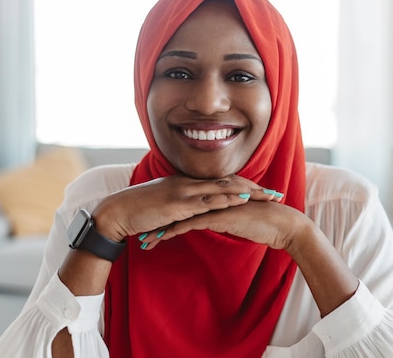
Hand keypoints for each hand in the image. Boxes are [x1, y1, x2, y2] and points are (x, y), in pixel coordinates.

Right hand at [91, 174, 280, 240]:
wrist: (117, 211)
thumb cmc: (138, 210)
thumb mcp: (163, 204)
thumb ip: (180, 205)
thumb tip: (194, 212)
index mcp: (186, 181)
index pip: (221, 180)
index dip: (243, 184)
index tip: (262, 190)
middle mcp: (188, 182)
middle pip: (228, 181)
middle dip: (254, 187)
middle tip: (275, 193)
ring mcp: (184, 191)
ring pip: (223, 188)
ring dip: (248, 192)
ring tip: (268, 196)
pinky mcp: (178, 203)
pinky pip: (208, 200)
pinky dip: (227, 199)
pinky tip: (242, 201)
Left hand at [140, 197, 309, 250]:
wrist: (281, 224)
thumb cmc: (264, 224)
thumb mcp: (240, 221)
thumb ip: (227, 218)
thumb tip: (218, 223)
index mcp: (216, 197)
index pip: (187, 205)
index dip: (169, 215)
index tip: (153, 224)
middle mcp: (212, 198)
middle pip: (177, 208)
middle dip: (157, 220)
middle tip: (140, 230)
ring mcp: (213, 205)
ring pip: (178, 216)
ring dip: (160, 229)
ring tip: (144, 241)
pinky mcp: (215, 216)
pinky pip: (188, 224)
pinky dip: (172, 232)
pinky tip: (160, 240)